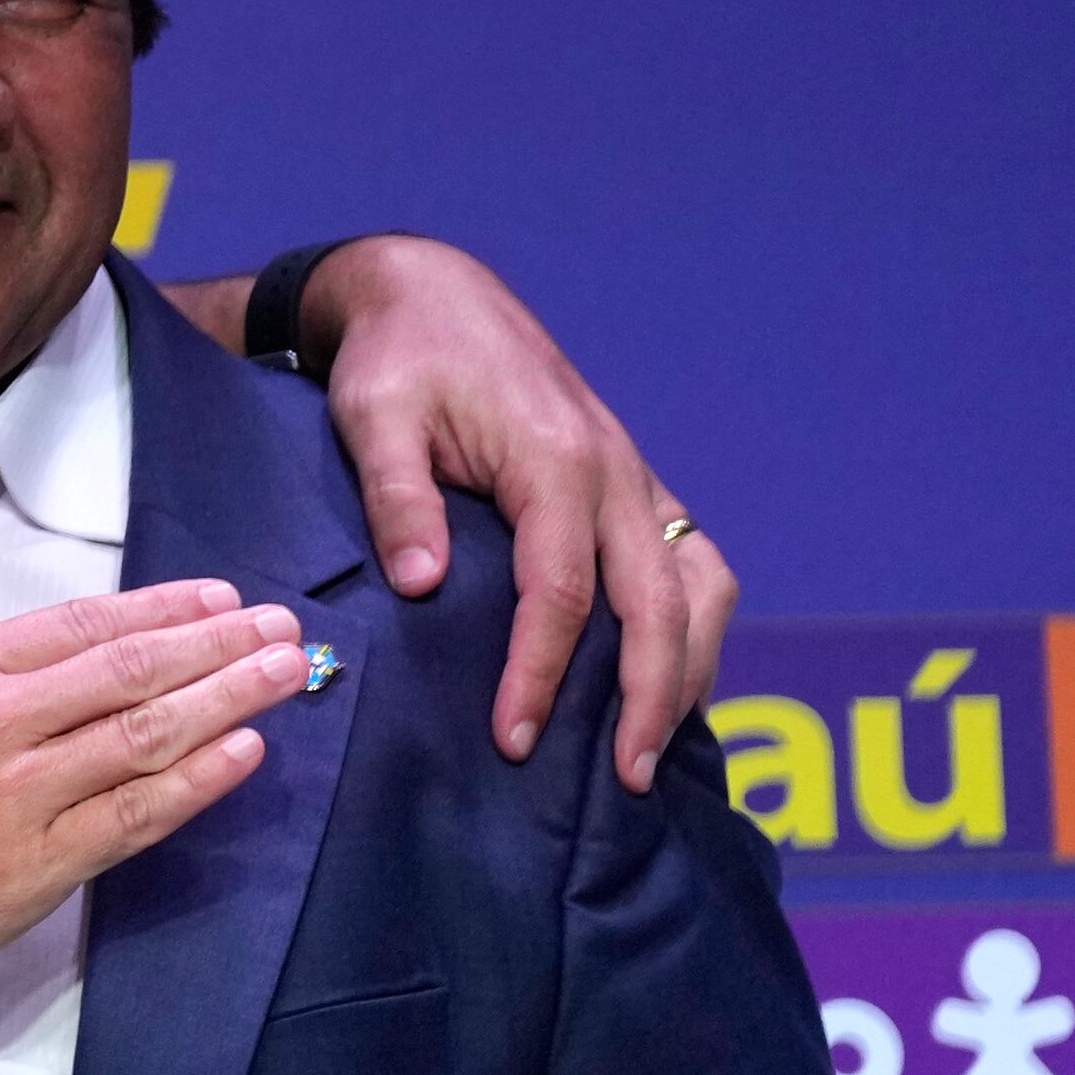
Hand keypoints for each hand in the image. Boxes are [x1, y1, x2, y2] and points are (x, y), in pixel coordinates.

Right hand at [0, 545, 305, 1015]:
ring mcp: (22, 796)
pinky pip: (135, 815)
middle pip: (130, 669)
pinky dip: (196, 781)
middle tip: (283, 625)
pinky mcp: (39, 866)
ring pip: (145, 734)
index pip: (81, 624)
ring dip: (228, 699)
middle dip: (218, 643)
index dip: (160, 606)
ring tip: (286, 674)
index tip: (219, 595)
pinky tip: (244, 753)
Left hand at [302, 236, 735, 790]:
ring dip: (690, 666)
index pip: (561, 593)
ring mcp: (634, 474)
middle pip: (659, 603)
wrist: (435, 293)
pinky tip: (669, 679)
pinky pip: (690, 560)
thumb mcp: (374, 416)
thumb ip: (399, 499)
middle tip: (628, 780)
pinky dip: (693, 626)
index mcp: (556, 460)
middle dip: (651, 697)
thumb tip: (424, 588)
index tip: (513, 739)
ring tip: (658, 745)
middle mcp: (615, 469)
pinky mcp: (632, 481)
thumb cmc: (398, 358)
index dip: (541, 674)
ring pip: (700, 583)